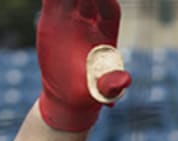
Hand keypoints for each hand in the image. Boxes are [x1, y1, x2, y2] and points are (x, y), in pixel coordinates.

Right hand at [36, 0, 132, 131]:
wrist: (69, 95)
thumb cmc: (90, 93)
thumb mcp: (101, 91)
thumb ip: (112, 84)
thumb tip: (125, 80)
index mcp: (107, 34)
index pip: (109, 10)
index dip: (105, 0)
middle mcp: (91, 22)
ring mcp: (72, 18)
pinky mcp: (53, 19)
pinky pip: (52, 0)